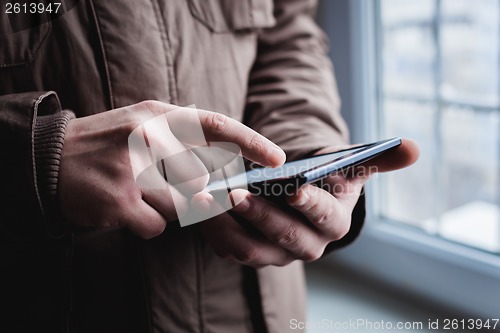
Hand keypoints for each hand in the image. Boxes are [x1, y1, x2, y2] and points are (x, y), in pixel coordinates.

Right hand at [59, 101, 284, 238]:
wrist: (49, 161)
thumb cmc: (107, 146)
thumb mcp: (142, 125)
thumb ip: (182, 138)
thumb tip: (226, 163)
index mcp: (157, 114)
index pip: (217, 125)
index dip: (251, 142)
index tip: (279, 159)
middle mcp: (147, 135)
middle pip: (202, 180)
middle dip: (199, 197)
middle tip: (177, 194)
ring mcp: (132, 167)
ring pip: (181, 206)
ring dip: (165, 208)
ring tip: (136, 193)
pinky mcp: (119, 200)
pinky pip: (157, 225)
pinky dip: (146, 224)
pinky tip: (124, 209)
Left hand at [194, 139, 419, 266]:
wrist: (303, 195)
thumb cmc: (326, 177)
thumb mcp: (351, 165)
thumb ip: (379, 159)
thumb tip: (414, 147)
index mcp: (334, 224)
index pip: (324, 218)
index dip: (310, 204)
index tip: (292, 188)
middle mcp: (308, 247)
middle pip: (283, 237)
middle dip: (259, 215)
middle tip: (234, 192)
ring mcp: (276, 254)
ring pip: (250, 248)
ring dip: (226, 225)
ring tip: (205, 200)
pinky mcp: (251, 253)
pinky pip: (228, 249)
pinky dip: (213, 230)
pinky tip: (199, 207)